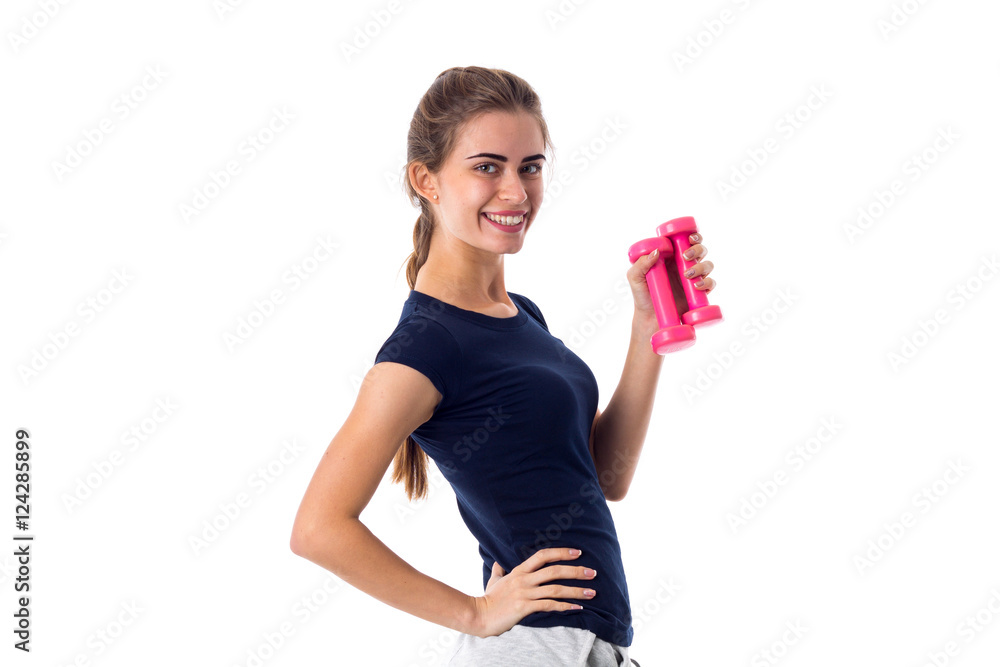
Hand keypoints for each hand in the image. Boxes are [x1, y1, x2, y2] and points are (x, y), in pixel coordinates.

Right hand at [468, 547, 595, 637]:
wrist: (479, 615)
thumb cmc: (488, 599)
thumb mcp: (493, 580)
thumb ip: (498, 570)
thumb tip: (498, 562)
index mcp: (519, 570)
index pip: (543, 556)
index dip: (561, 552)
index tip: (577, 553)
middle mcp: (524, 579)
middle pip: (554, 571)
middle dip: (576, 571)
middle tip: (593, 572)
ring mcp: (525, 593)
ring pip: (555, 589)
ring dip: (576, 590)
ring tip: (592, 592)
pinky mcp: (525, 608)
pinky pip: (549, 605)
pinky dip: (565, 606)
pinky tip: (577, 608)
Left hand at [628, 232, 715, 322]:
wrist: (650, 320)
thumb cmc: (642, 296)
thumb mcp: (635, 278)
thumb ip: (640, 263)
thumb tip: (656, 252)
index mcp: (670, 257)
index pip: (685, 241)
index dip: (692, 236)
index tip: (690, 238)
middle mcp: (683, 265)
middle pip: (699, 250)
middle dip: (697, 249)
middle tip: (685, 256)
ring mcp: (692, 278)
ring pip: (707, 265)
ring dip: (701, 266)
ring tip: (687, 275)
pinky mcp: (698, 293)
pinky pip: (710, 284)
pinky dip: (707, 283)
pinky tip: (696, 286)